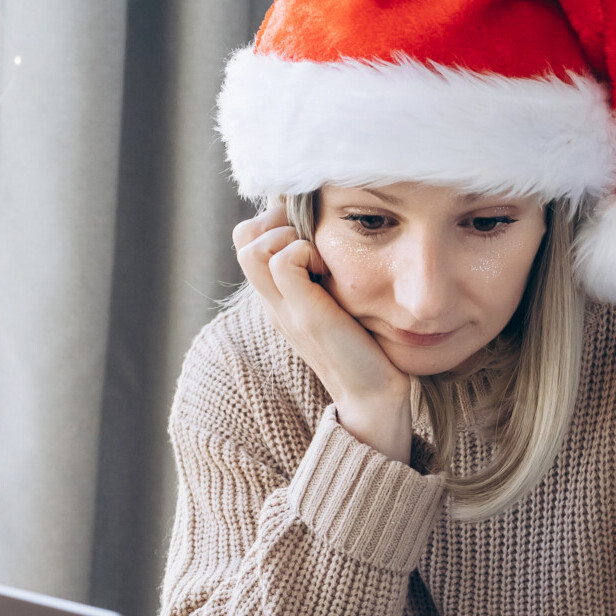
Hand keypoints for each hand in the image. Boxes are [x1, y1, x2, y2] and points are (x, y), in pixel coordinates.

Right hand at [232, 200, 412, 461]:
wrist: (373, 393)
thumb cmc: (363, 344)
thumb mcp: (334, 298)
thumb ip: (322, 271)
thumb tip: (328, 232)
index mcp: (276, 296)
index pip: (247, 238)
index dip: (274, 222)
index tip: (310, 233)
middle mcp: (272, 300)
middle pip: (242, 237)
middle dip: (278, 222)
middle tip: (314, 240)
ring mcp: (283, 308)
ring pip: (252, 246)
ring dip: (289, 237)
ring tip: (320, 259)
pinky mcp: (303, 314)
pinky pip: (283, 261)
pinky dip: (307, 252)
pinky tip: (330, 271)